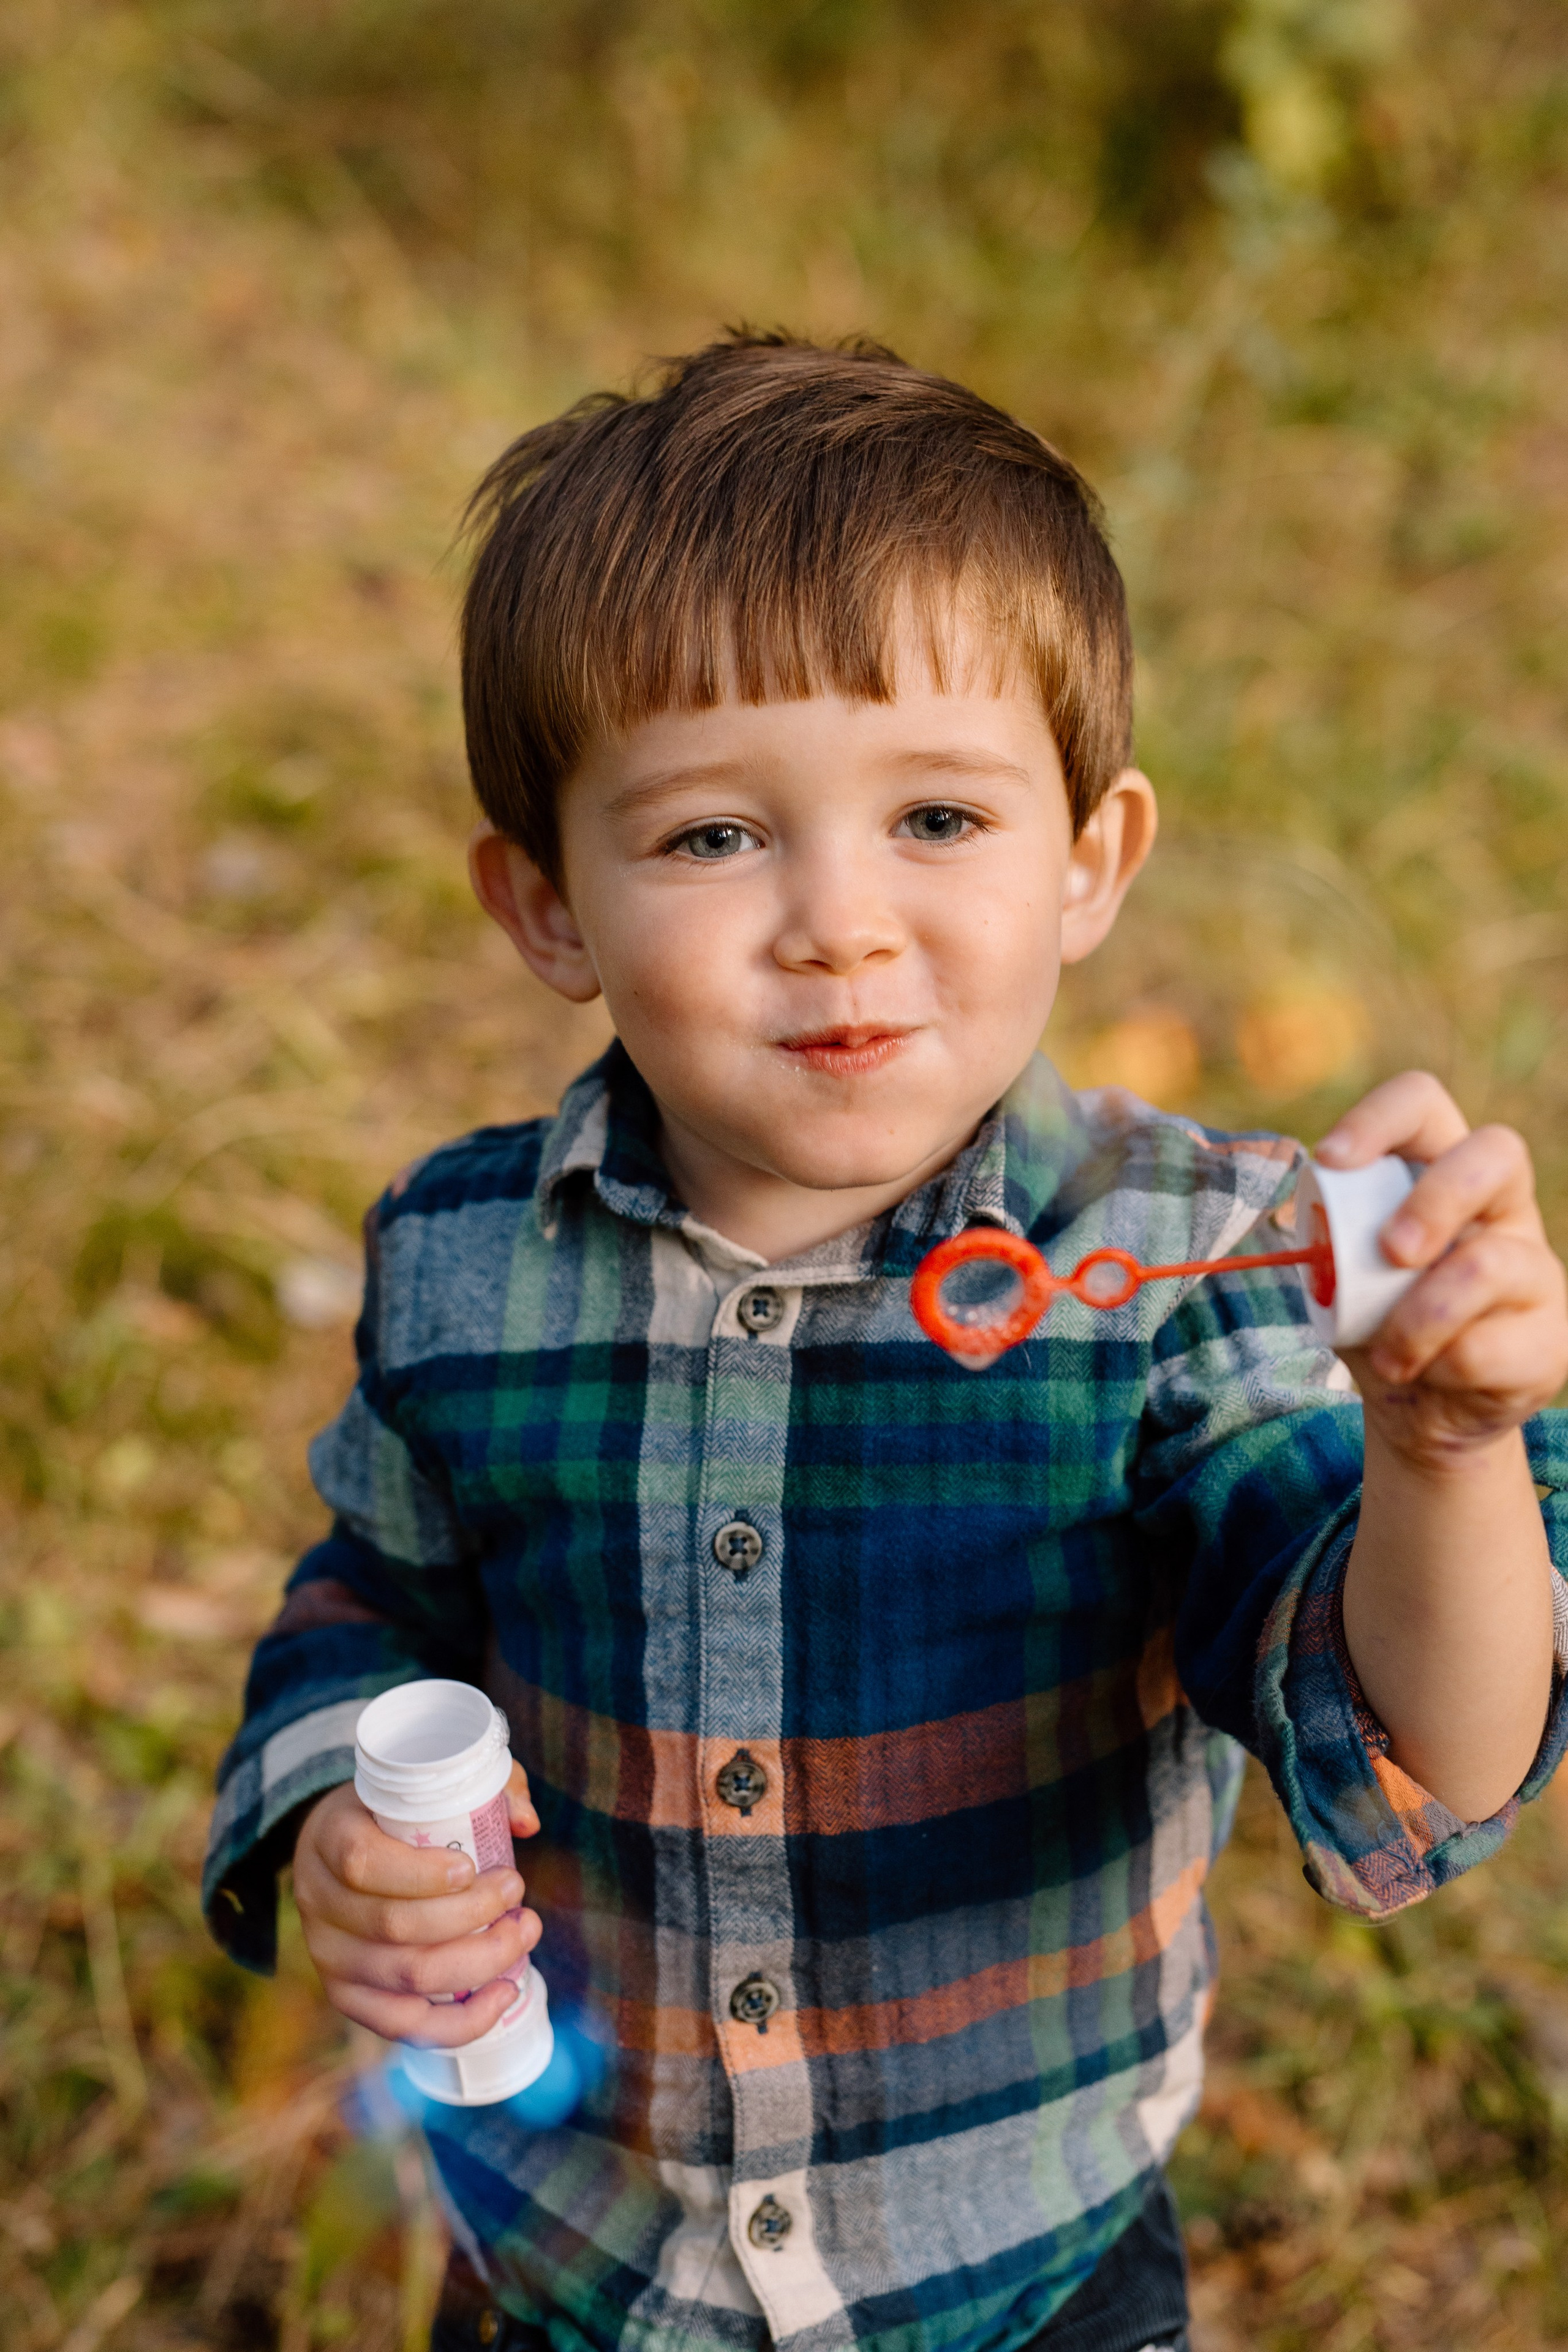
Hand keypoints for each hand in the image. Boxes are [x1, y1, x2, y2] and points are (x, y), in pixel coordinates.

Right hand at [293, 1760, 540, 2045]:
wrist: (338, 1850)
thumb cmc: (393, 1813)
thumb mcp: (425, 1784)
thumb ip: (480, 1787)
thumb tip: (526, 1823)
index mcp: (329, 1838)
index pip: (364, 1863)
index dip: (423, 1873)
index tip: (474, 1867)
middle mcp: (319, 1902)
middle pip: (395, 1927)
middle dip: (472, 1917)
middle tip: (517, 1895)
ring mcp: (328, 1956)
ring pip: (407, 1977)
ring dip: (479, 1962)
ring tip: (523, 1933)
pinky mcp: (346, 1995)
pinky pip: (400, 2024)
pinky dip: (459, 2021)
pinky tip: (503, 1994)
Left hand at [1317, 1071, 1567, 1466]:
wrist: (1425, 1409)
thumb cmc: (1377, 1321)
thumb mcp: (1338, 1277)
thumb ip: (1325, 1242)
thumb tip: (1290, 1219)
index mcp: (1440, 1170)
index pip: (1423, 1103)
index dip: (1380, 1118)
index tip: (1331, 1160)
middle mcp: (1501, 1205)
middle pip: (1495, 1153)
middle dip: (1435, 1201)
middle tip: (1391, 1253)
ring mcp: (1535, 1268)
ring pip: (1489, 1264)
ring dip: (1419, 1318)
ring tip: (1389, 1357)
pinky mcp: (1551, 1337)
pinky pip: (1489, 1347)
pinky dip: (1440, 1368)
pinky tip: (1428, 1377)